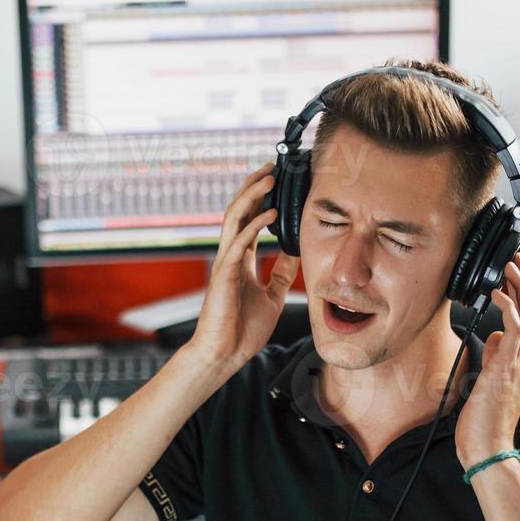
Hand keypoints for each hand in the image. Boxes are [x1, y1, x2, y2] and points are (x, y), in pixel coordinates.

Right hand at [184, 164, 299, 372]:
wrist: (225, 354)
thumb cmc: (243, 330)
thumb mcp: (272, 297)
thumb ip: (280, 275)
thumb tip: (294, 255)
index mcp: (241, 260)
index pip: (248, 220)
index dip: (260, 199)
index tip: (277, 180)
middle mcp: (231, 256)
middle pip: (239, 211)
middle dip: (254, 187)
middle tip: (272, 166)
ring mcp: (225, 263)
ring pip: (234, 219)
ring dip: (251, 196)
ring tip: (269, 177)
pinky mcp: (224, 275)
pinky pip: (239, 243)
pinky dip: (254, 226)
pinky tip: (270, 214)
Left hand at [455, 253, 519, 469]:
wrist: (487, 449)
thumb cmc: (484, 421)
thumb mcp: (488, 380)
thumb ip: (496, 356)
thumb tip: (495, 334)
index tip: (515, 274)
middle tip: (515, 258)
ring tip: (508, 264)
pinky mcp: (507, 367)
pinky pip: (516, 327)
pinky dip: (508, 304)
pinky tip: (496, 290)